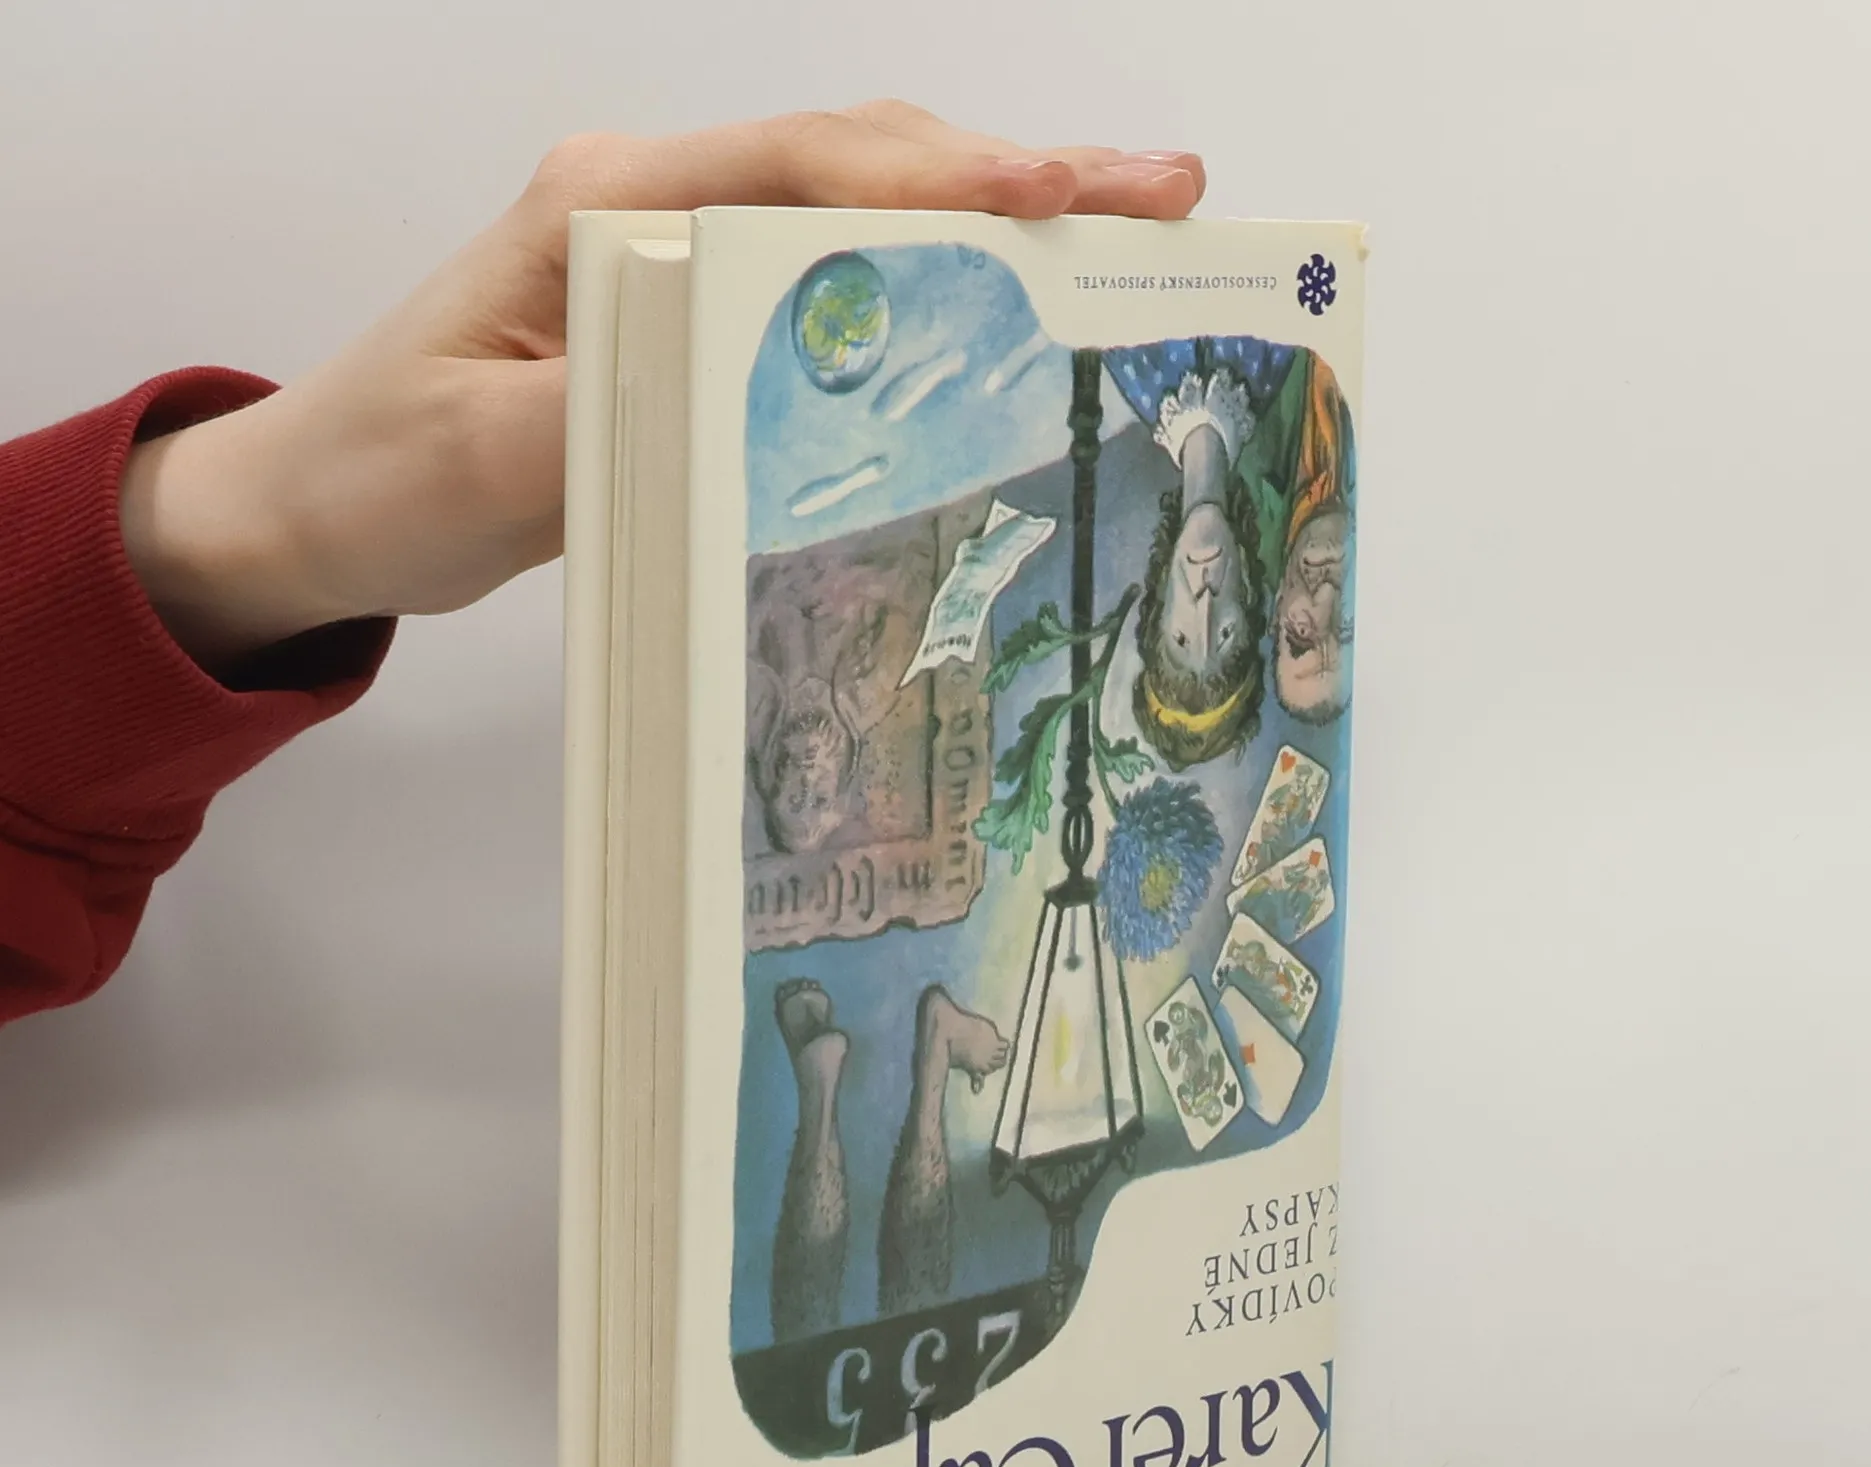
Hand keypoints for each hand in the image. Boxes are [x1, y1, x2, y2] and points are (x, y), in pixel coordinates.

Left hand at [120, 103, 1205, 673]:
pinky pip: (826, 284)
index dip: (958, 177)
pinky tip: (997, 313)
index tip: (1082, 194)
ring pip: (858, 212)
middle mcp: (652, 206)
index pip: (813, 168)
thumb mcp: (488, 462)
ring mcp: (671, 257)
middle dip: (1019, 175)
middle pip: (862, 163)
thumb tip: (760, 400)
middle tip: (1161, 201)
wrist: (314, 504)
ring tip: (1116, 242)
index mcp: (611, 206)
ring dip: (987, 220)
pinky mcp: (682, 322)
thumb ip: (619, 420)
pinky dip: (926, 283)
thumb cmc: (382, 470)